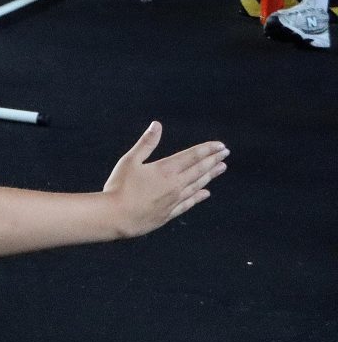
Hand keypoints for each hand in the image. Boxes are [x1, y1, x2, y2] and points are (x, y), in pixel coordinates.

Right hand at [101, 123, 227, 236]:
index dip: (207, 149)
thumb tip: (157, 125)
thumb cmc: (119, 187)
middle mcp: (175, 184)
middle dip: (213, 160)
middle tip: (225, 153)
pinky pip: (189, 203)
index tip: (220, 145)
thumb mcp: (129, 161)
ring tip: (221, 168)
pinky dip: (198, 197)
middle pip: (199, 170)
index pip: (192, 156)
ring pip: (197, 185)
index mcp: (165, 169)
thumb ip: (146, 143)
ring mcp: (174, 200)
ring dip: (210, 176)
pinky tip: (206, 193)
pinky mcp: (169, 213)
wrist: (116, 217)